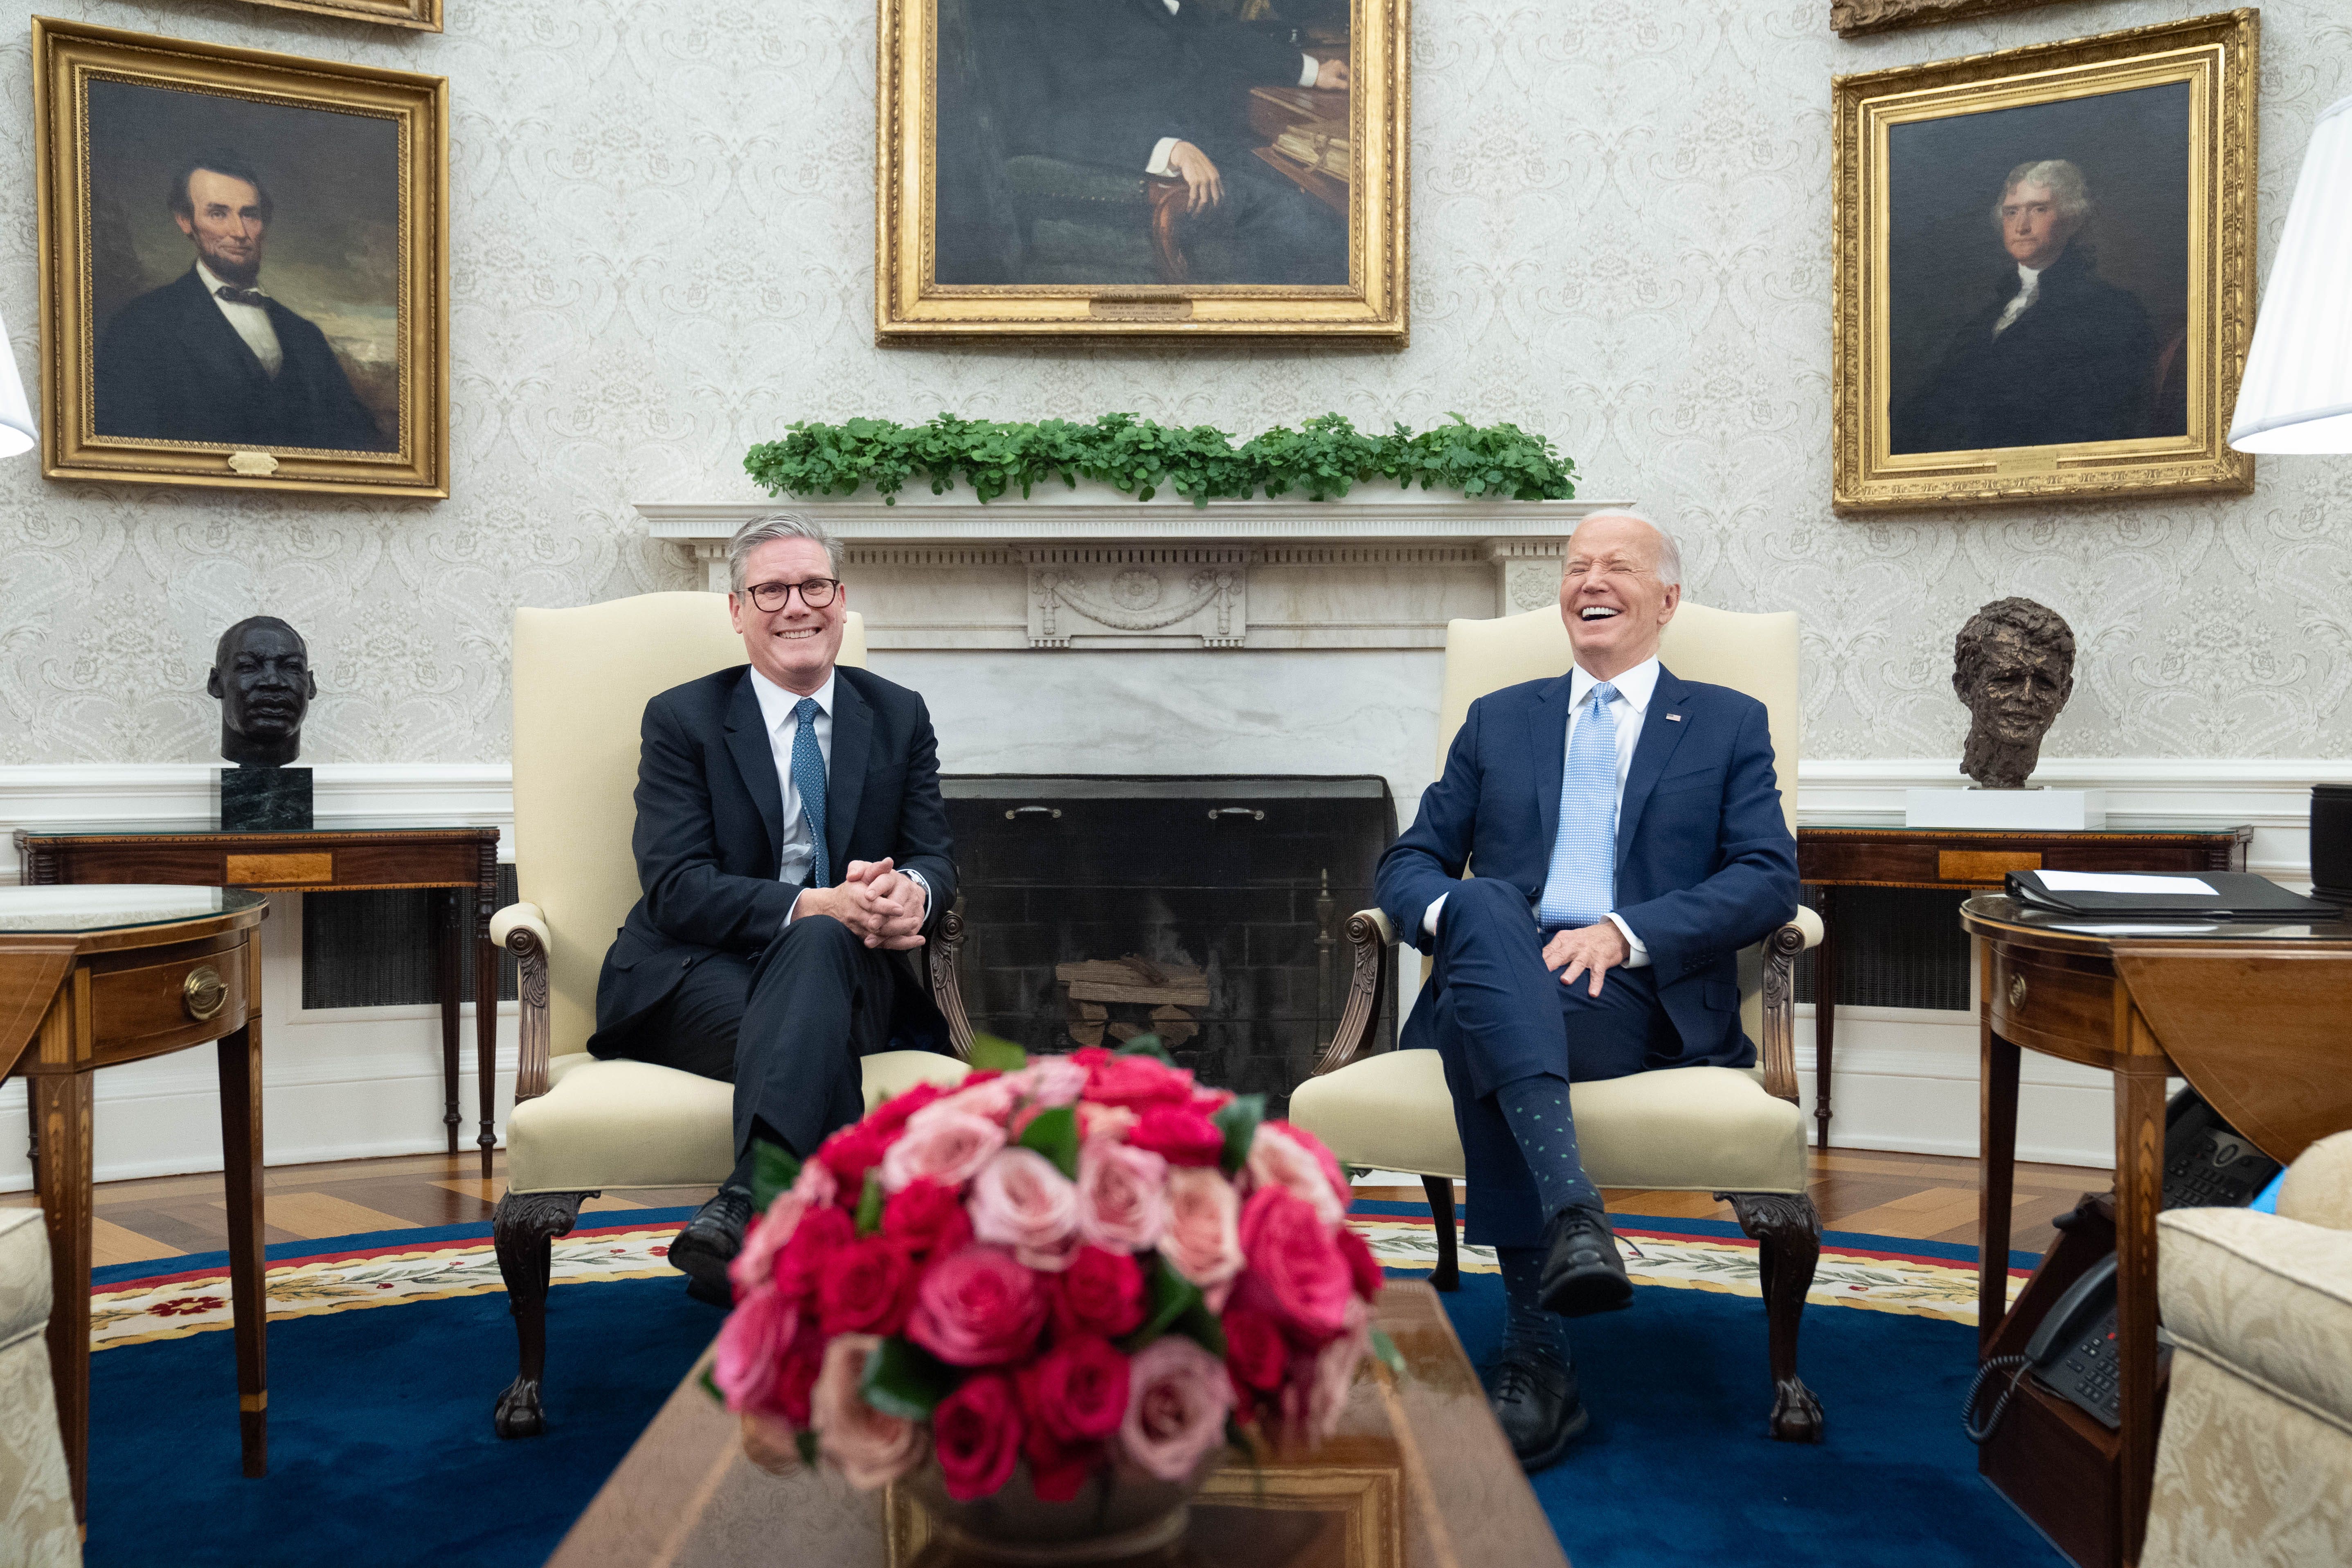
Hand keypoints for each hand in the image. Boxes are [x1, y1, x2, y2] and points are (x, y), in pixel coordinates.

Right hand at [801, 860, 926, 949]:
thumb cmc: (852, 886)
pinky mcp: (865, 938)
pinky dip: (901, 944)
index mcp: (855, 896)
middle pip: (877, 924)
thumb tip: (888, 862)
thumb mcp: (861, 873)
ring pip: (880, 936)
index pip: (871, 904)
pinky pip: (883, 944)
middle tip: (914, 920)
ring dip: (900, 935)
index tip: (900, 908)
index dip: (885, 907)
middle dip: (896, 924)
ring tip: (917, 930)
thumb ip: (875, 868)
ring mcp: (860, 929)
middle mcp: (856, 915)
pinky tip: (917, 940)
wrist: (832, 906)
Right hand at [1166, 140, 1223, 213]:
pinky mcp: (1194, 181)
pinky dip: (1191, 206)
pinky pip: (1193, 197)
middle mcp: (1212, 179)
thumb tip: (1213, 194)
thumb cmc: (1196, 163)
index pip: (1222, 196)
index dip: (1218, 208)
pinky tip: (1187, 210)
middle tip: (1205, 220)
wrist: (1186, 153)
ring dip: (1199, 211)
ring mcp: (1204, 180)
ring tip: (1194, 217)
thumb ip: (1212, 180)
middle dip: (1210, 213)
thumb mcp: (1208, 170)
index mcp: (1217, 178)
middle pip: (1215, 201)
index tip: (1213, 215)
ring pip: (1204, 201)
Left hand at [1314, 57, 1349, 90]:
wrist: (1312, 75)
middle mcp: (1336, 62)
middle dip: (1346, 78)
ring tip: (1342, 83)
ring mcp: (1332, 63)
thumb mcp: (1335, 83)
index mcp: (1340, 65)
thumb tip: (1348, 86)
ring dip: (1341, 77)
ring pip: (1340, 71)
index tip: (1350, 85)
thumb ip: (1343, 84)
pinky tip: (1336, 79)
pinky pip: (1335, 70)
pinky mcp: (1328, 66)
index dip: (1350, 80)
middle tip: (1347, 85)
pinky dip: (1337, 75)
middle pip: (1344, 71)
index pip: (1348, 73)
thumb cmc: (1323, 78)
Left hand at [1541, 920, 1627, 997]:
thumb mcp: (1570, 938)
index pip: (1550, 950)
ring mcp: (1589, 953)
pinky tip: (1593, 993)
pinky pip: (1598, 974)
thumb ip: (1555, 948)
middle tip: (1542, 972)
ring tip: (1565, 981)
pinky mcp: (1601, 961)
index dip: (1541, 960)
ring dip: (1572, 972)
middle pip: (1561, 955)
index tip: (1530, 969)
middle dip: (1552, 963)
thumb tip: (1539, 959)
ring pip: (1579, 963)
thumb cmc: (1587, 938)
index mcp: (1565, 939)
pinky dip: (1596, 983)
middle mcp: (1576, 945)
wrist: (1613, 933)